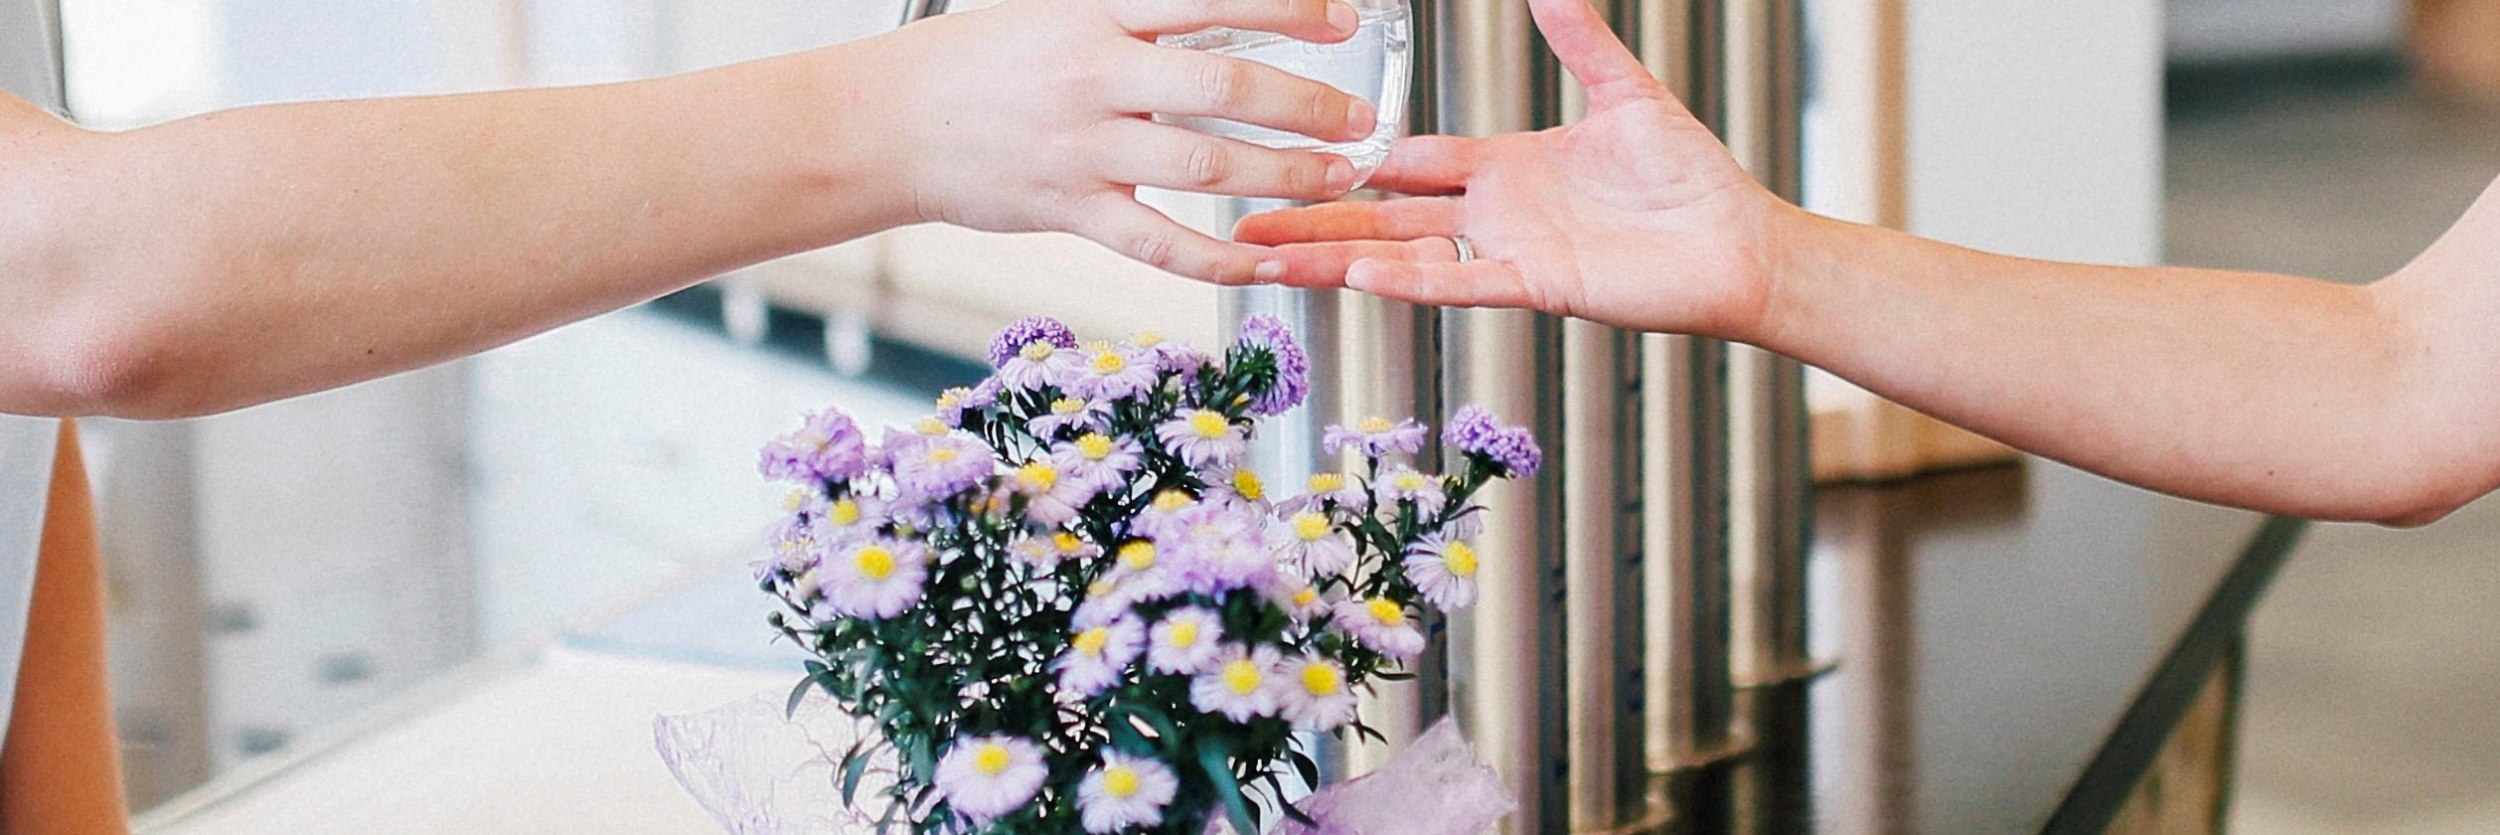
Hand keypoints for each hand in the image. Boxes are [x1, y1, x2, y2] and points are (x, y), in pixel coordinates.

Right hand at [870, 0, 1378, 284]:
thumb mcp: (1052, 14)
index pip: (1209, 1)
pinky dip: (1219, 258)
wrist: (883, 124)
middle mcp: (1094, 76)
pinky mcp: (1068, 209)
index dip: (1285, 8)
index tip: (1342, 17)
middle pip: (1222, 83)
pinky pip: (1158, 241)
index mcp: (1094, 16)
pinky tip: (1265, 264)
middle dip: (1304, 104)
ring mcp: (1081, 147)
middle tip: (1359, 121)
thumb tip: (1213, 20)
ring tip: (1336, 181)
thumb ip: (1132, 20)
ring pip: (1203, 161)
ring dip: (1282, 173)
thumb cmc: (972, 67)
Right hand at [1231, 0, 1792, 339]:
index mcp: (1507, 167)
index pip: (1411, 159)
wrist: (1738, 242)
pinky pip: (1459, 281)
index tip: (1293, 146)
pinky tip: (1356, 271)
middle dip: (1314, 212)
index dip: (1354, 153)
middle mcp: (1497, 213)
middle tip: (1248, 217)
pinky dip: (1407, 278)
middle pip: (1384, 211)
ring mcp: (1509, 251)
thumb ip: (1581, 41)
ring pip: (1401, 252)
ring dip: (1335, 253)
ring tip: (1270, 256)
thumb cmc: (1693, 178)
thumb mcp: (1626, 94)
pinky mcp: (1537, 285)